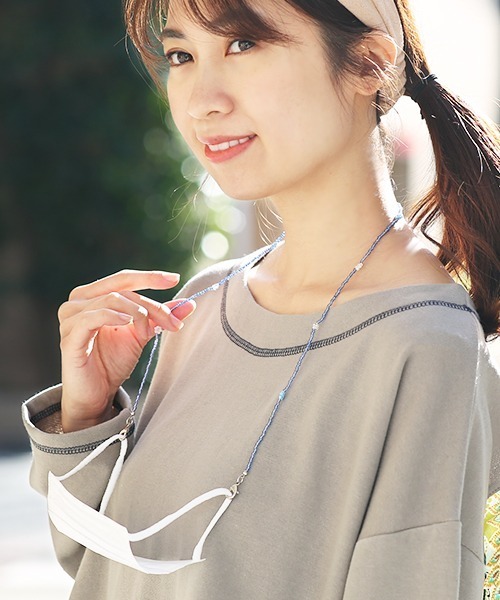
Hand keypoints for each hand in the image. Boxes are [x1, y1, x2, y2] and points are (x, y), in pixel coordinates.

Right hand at [58, 270, 195, 431]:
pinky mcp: (70, 337)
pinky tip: (129, 322)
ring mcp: (70, 318)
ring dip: (137, 313)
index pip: (123, 279)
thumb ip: (160, 317)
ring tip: (149, 331)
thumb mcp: (141, 334)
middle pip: (121, 290)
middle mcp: (77, 301)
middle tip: (171, 321)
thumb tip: (190, 303)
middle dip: (151, 304)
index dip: (149, 277)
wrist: (97, 395)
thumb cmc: (113, 362)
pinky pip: (91, 317)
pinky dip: (113, 316)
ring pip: (111, 300)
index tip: (175, 279)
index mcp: (92, 296)